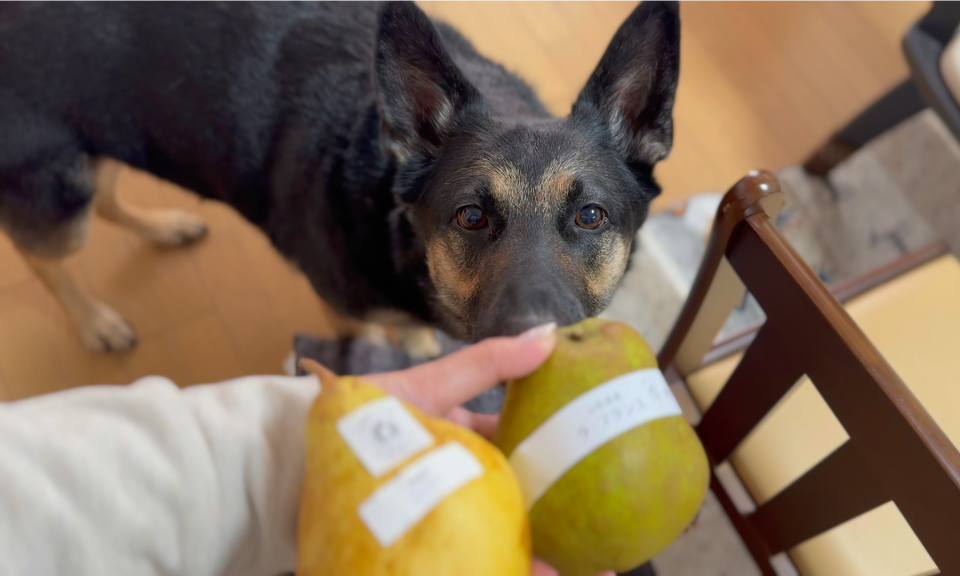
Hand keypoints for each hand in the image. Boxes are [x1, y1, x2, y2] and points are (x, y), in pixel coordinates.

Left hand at [300, 323, 613, 575]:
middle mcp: (458, 482)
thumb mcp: (427, 386)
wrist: (294, 469)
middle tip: (610, 534)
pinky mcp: (436, 550)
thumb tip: (549, 334)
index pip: (520, 445)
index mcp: (459, 441)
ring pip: (509, 539)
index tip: (600, 457)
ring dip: (551, 555)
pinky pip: (482, 563)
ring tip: (598, 567)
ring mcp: (448, 519)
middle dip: (565, 518)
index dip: (561, 452)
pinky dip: (517, 571)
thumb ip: (486, 364)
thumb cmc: (358, 422)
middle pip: (522, 501)